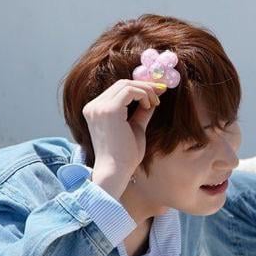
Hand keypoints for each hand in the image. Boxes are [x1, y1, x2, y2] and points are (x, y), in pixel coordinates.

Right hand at [82, 78, 165, 197]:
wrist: (116, 171)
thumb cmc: (125, 155)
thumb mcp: (135, 128)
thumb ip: (141, 112)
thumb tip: (152, 99)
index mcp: (95, 110)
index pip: (118, 89)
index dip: (139, 87)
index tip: (157, 91)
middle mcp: (93, 106)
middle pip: (122, 83)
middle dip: (144, 85)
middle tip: (162, 91)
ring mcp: (99, 107)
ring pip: (126, 84)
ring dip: (145, 90)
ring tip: (156, 103)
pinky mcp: (109, 110)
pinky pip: (130, 91)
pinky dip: (143, 95)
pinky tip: (150, 106)